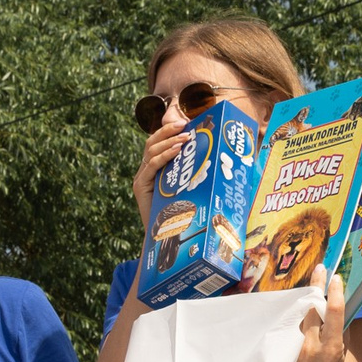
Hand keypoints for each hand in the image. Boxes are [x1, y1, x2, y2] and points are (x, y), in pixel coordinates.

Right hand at [131, 107, 191, 233]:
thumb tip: (221, 162)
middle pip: (153, 142)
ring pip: (151, 151)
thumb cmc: (182, 215)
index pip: (159, 143)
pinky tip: (176, 150)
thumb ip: (196, 176)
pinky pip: (151, 166)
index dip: (170, 131)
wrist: (165, 239)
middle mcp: (146, 171)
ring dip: (169, 141)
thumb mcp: (190, 190)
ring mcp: (141, 178)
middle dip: (168, 130)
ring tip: (185, 137)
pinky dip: (164, 155)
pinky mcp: (140, 186)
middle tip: (184, 124)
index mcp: (156, 169)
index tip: (186, 122)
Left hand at [291, 273, 349, 361]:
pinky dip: (293, 316)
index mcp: (331, 348)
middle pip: (311, 308)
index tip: (336, 277)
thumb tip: (335, 310)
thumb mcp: (340, 356)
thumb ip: (337, 334)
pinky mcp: (284, 351)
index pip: (333, 313)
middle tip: (320, 267)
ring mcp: (295, 348)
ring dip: (303, 299)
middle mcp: (311, 346)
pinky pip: (288, 326)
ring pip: (298, 315)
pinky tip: (293, 304)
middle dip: (316, 286)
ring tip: (309, 284)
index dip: (335, 293)